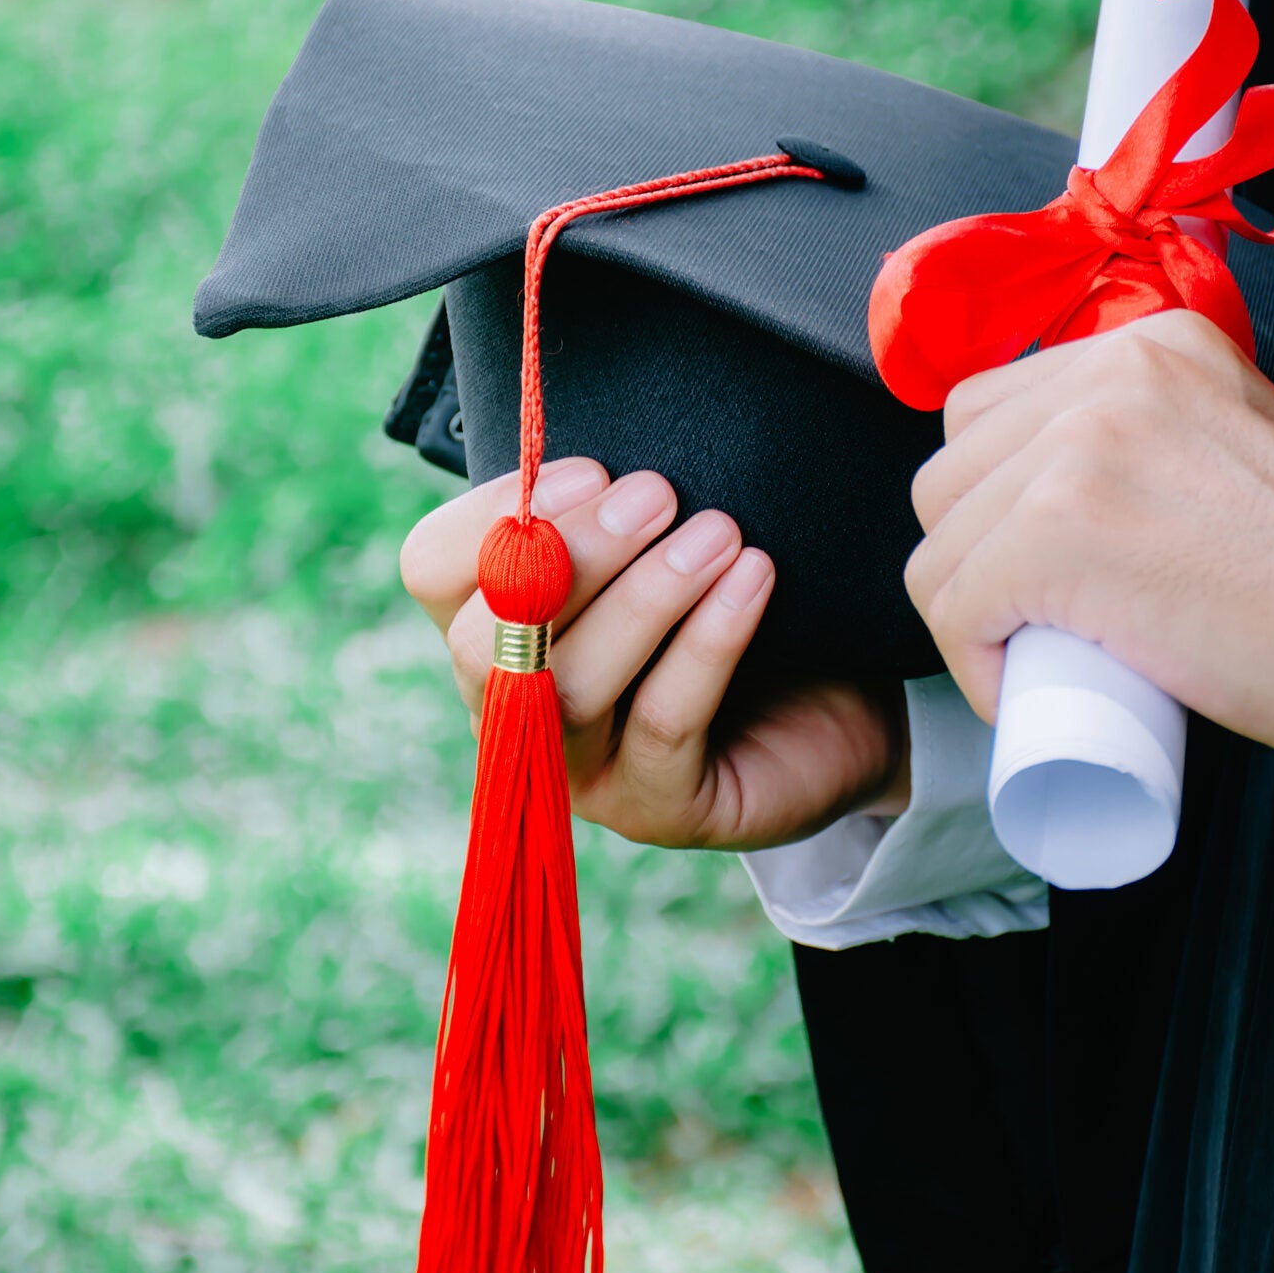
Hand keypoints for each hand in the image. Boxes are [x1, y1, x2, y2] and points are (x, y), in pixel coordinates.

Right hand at [400, 458, 910, 849]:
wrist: (840, 706)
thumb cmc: (728, 604)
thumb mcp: (659, 542)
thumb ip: (610, 506)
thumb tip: (597, 463)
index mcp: (491, 628)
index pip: (433, 570)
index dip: (493, 516)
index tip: (591, 469)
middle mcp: (511, 708)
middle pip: (485, 641)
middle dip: (570, 560)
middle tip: (657, 494)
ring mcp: (577, 771)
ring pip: (570, 688)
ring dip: (645, 598)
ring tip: (720, 532)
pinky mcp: (656, 809)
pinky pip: (664, 724)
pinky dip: (706, 643)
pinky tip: (751, 580)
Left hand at [905, 310, 1273, 785]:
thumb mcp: (1249, 445)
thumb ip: (1171, 436)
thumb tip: (1083, 495)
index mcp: (1157, 344)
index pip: (995, 413)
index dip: (995, 506)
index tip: (1035, 572)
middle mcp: (1112, 372)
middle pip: (952, 472)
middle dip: (973, 557)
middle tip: (1035, 622)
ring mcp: (1081, 447)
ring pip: (941, 542)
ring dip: (969, 614)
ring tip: (1035, 661)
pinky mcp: (1059, 532)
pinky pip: (954, 606)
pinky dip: (975, 667)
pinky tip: (1019, 694)